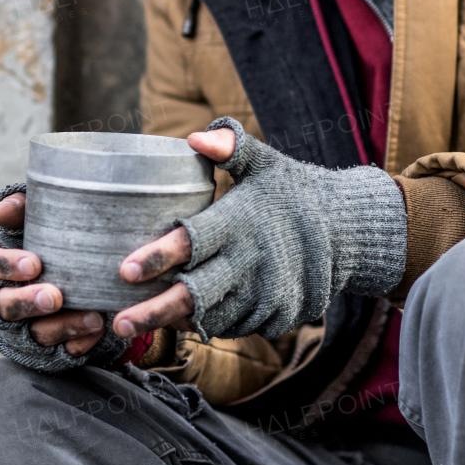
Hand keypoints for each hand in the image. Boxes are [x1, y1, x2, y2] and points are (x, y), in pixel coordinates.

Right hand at [0, 193, 106, 356]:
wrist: (83, 272)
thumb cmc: (51, 240)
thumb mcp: (37, 220)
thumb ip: (21, 209)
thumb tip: (1, 209)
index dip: (8, 266)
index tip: (35, 264)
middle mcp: (3, 300)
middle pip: (5, 306)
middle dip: (28, 302)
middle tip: (55, 296)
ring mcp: (24, 329)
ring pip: (35, 334)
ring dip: (63, 326)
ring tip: (93, 317)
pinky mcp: (47, 349)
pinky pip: (61, 352)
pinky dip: (79, 343)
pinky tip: (97, 331)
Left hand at [130, 117, 407, 340]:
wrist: (346, 231)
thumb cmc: (291, 191)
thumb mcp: (265, 162)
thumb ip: (230, 146)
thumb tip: (193, 137)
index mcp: (241, 222)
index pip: (194, 242)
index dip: (158, 257)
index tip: (124, 270)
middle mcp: (253, 263)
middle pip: (196, 295)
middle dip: (154, 311)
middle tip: (118, 323)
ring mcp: (267, 295)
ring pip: (211, 319)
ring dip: (177, 322)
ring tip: (140, 322)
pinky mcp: (278, 317)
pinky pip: (233, 327)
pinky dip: (209, 325)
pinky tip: (187, 317)